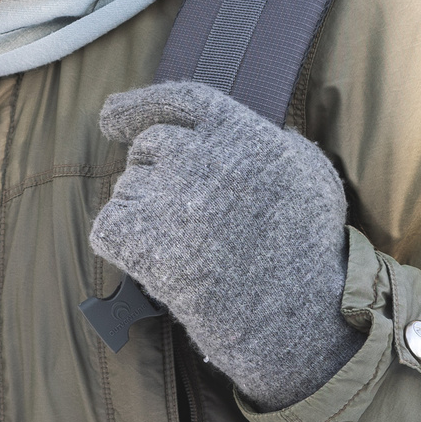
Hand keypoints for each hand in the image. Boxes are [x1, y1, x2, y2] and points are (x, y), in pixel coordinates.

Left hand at [89, 80, 361, 409]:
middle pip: (148, 146)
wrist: (299, 322)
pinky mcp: (145, 243)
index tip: (111, 116)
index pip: (178, 99)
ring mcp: (169, 199)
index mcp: (240, 132)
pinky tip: (158, 264)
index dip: (140, 104)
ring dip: (143, 214)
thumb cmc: (310, 251)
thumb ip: (280, 142)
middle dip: (155, 174)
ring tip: (189, 248)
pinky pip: (107, 229)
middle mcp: (199, 155)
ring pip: (126, 189)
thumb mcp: (313, 176)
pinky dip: (123, 246)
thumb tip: (266, 130)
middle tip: (185, 215)